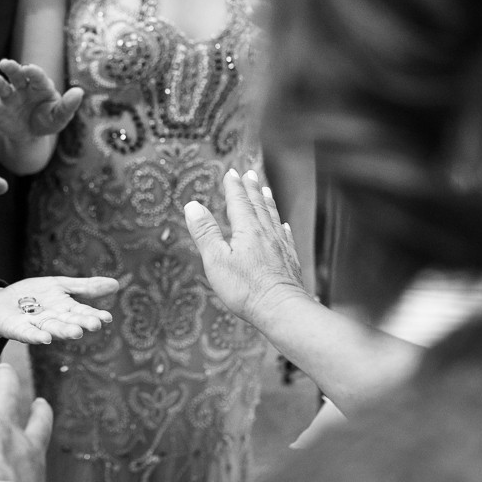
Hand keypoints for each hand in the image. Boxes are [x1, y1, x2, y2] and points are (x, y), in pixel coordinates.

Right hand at [0, 58, 83, 142]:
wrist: (29, 135)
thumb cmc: (46, 122)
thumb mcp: (59, 117)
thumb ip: (68, 106)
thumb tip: (80, 92)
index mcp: (41, 86)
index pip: (37, 77)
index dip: (33, 72)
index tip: (29, 69)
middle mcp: (23, 86)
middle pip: (17, 75)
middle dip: (11, 69)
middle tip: (4, 63)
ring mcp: (8, 95)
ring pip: (0, 84)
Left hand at [0, 275, 118, 344]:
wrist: (2, 301)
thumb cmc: (35, 295)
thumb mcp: (61, 285)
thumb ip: (86, 287)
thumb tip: (116, 284)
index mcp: (65, 309)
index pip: (82, 311)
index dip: (94, 315)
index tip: (106, 318)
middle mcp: (54, 319)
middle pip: (69, 321)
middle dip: (80, 323)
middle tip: (94, 325)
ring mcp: (36, 325)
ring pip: (52, 329)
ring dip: (64, 331)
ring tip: (76, 332)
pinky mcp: (17, 329)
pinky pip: (28, 333)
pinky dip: (36, 336)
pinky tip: (44, 338)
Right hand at [183, 169, 310, 327]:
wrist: (280, 308)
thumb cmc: (245, 288)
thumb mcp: (216, 260)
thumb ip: (205, 232)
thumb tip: (192, 205)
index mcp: (247, 230)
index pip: (239, 202)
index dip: (234, 187)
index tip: (231, 173)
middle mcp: (266, 233)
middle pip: (258, 205)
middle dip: (252, 188)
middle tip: (250, 173)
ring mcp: (280, 246)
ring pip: (273, 217)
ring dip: (268, 202)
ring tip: (266, 190)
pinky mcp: (289, 260)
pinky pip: (285, 236)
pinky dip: (281, 226)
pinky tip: (283, 225)